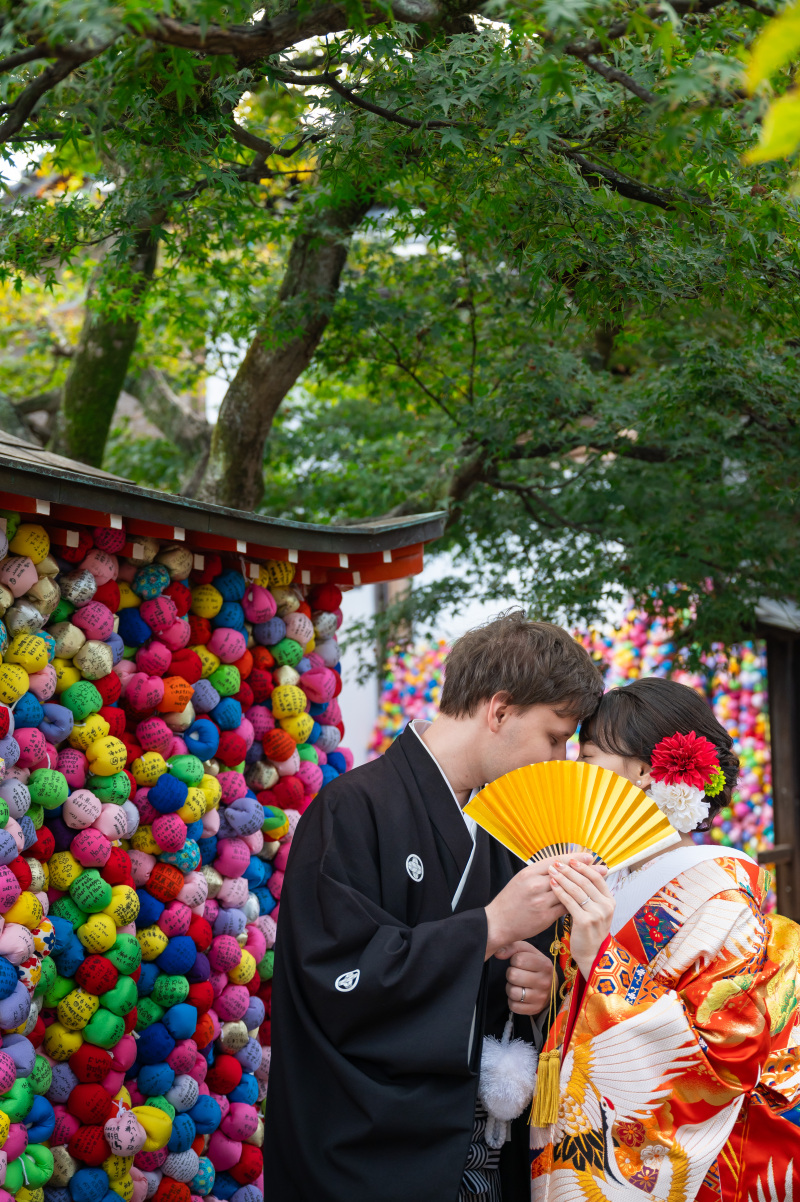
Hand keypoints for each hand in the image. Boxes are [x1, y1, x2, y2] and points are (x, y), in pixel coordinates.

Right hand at [484, 853, 596, 957]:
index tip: (589, 856)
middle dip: (586, 870)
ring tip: (599, 883)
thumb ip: (540, 873)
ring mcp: (541, 901)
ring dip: (585, 887)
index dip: (575, 858)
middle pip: (566, 874)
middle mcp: (536, 885)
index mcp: (529, 873)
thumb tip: (560, 864)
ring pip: (568, 891)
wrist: (497, 923)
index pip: (556, 861)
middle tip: (602, 867)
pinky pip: (565, 907)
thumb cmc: (510, 900)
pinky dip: (576, 902)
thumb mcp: (521, 879)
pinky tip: (587, 900)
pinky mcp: (545, 917)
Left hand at [495, 941, 553, 1014]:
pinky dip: (512, 1001)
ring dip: (510, 987)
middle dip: (511, 973)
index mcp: (545, 965)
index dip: (514, 960)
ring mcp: (541, 998)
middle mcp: (545, 982)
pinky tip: (519, 995)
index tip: (519, 962)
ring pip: (512, 992)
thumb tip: (498, 953)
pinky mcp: (534, 1010)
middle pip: (513, 975)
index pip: (518, 959)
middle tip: (517, 974)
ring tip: (517, 984)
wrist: (550, 987)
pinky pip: (513, 1006)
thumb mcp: (528, 952)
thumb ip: (513, 947)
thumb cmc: (535, 965)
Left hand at [547, 859, 614, 978]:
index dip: (583, 867)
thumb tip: (582, 871)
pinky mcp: (585, 921)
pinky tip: (552, 884)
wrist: (591, 955)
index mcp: (609, 900)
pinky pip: (569, 902)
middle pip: (585, 881)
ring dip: (563, 877)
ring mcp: (596, 914)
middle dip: (569, 870)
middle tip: (556, 862)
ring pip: (577, 890)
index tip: (570, 859)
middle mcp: (606, 906)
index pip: (596, 877)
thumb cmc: (589, 931)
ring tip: (552, 870)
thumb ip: (591, 894)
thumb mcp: (596, 910)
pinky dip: (560, 891)